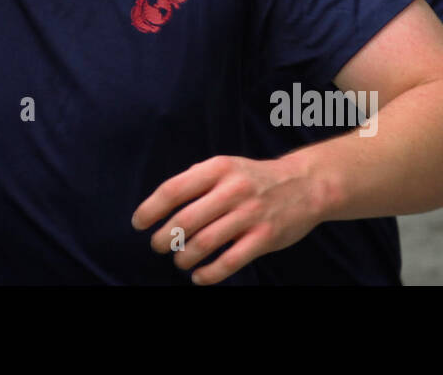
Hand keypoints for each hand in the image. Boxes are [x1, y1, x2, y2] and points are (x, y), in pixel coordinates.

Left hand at [131, 155, 319, 284]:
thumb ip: (195, 180)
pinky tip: (198, 276)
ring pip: (205, 243)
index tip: (138, 223)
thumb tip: (159, 204)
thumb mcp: (224, 166)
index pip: (173, 190)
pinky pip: (230, 261)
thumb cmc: (253, 178)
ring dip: (184, 257)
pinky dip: (209, 274)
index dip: (151, 209)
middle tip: (157, 246)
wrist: (304, 185)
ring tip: (179, 260)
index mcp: (217, 168)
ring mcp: (250, 214)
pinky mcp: (265, 238)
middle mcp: (232, 190)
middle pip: (185, 220)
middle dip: (164, 238)